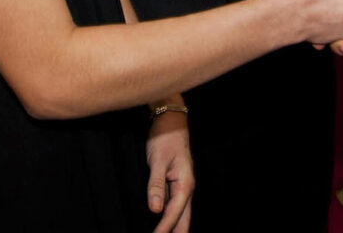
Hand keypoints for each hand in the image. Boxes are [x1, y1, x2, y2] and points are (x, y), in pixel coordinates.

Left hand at [145, 106, 192, 232]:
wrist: (171, 120)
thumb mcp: (158, 160)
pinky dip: (171, 218)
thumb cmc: (165, 138)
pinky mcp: (176, 184)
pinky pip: (175, 206)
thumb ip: (156, 185)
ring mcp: (182, 186)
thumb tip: (155, 209)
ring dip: (174, 228)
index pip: (173, 213)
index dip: (164, 229)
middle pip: (184, 219)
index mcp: (184, 183)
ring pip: (181, 214)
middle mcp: (187, 188)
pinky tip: (165, 225)